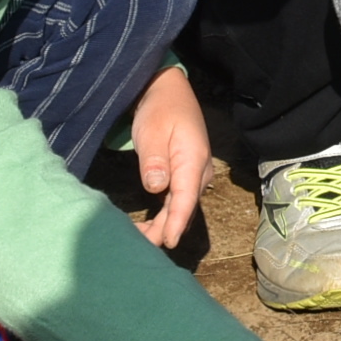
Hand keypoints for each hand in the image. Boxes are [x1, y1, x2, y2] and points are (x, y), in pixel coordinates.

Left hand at [128, 66, 209, 248]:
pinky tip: (151, 227)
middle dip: (166, 230)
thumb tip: (157, 187)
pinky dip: (166, 216)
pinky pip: (178, 202)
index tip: (168, 242)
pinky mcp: (186, 176)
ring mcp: (194, 175)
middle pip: (185, 208)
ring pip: (182, 208)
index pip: (186, 198)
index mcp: (193, 160)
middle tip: (141, 248)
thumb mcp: (151, 131)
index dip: (176, 222)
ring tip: (141, 241)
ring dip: (164, 226)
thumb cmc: (159, 110)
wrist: (169, 92)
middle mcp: (199, 172)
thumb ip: (154, 160)